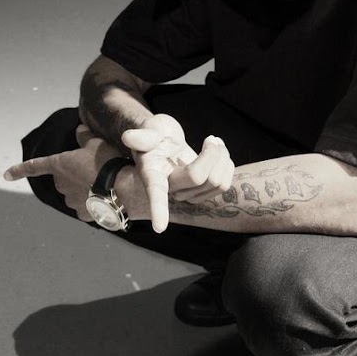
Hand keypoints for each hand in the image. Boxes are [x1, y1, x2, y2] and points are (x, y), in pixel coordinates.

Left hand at [3, 129, 119, 221]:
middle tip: (94, 171)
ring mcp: (71, 201)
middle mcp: (61, 184)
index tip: (6, 175)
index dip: (19, 170)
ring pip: (74, 194)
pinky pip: (86, 207)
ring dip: (84, 190)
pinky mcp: (83, 214)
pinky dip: (93, 203)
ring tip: (104, 184)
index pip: (35, 166)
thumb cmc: (108, 162)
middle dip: (74, 176)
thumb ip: (85, 137)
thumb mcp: (97, 143)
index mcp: (59, 165)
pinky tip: (106, 197)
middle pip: (63, 180)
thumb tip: (80, 129)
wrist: (124, 189)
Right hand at [122, 114, 233, 232]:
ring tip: (215, 142)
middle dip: (212, 154)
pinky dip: (227, 164)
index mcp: (152, 174)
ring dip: (223, 158)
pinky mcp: (201, 192)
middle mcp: (169, 189)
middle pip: (199, 178)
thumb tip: (129, 137)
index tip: (159, 228)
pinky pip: (224, 184)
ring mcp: (186, 193)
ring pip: (216, 183)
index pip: (155, 193)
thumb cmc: (155, 133)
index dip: (158, 209)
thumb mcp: (148, 127)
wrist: (163, 139)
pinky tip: (219, 153)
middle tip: (211, 138)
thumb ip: (142, 134)